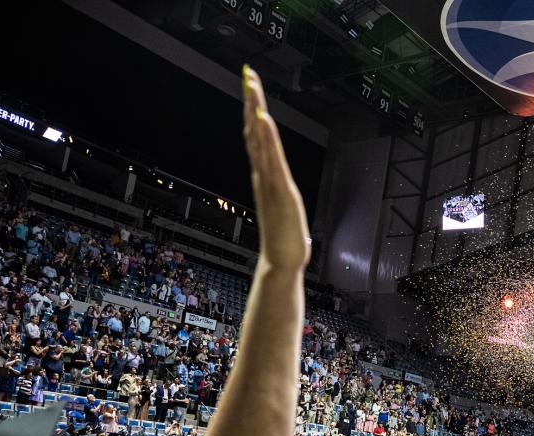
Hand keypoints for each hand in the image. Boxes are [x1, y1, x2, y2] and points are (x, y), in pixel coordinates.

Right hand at [241, 65, 309, 272]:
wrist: (282, 262)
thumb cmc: (285, 240)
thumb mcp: (284, 210)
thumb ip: (280, 197)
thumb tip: (282, 192)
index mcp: (266, 178)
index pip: (258, 138)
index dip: (254, 112)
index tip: (252, 88)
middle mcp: (263, 175)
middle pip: (254, 131)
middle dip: (251, 101)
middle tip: (248, 74)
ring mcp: (269, 181)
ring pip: (260, 138)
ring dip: (255, 109)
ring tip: (252, 85)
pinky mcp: (278, 189)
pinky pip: (269, 157)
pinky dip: (264, 136)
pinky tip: (261, 117)